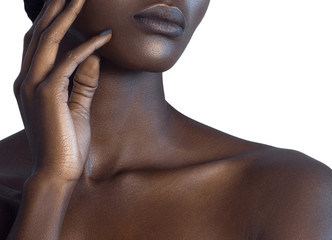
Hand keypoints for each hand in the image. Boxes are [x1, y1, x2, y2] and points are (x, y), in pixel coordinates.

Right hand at [13, 0, 111, 181]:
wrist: (57, 172)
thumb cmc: (66, 142)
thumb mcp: (76, 107)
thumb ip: (82, 81)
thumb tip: (94, 55)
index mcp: (29, 82)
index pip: (38, 42)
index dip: (50, 20)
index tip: (64, 3)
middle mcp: (26, 79)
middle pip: (39, 33)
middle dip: (54, 8)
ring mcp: (33, 86)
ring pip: (48, 41)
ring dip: (65, 16)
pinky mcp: (48, 95)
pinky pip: (69, 62)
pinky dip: (87, 48)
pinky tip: (104, 37)